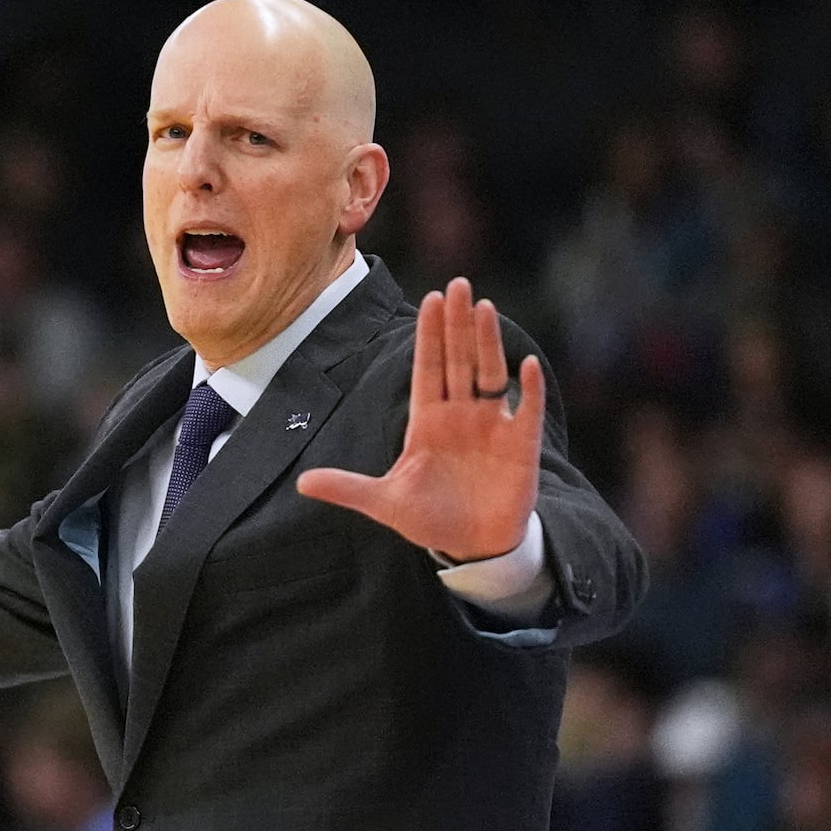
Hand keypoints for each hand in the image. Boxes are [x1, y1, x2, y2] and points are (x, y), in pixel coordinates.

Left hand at [296, 278, 544, 562]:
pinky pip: (526, 410)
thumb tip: (301, 483)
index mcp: (427, 420)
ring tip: (485, 307)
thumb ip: (347, 488)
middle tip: (458, 284)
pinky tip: (527, 366)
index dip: (429, 336)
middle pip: (458, 360)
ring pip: (490, 374)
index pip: (427, 368)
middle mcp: (460, 415)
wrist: (472, 546)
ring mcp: (491, 427)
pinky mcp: (519, 445)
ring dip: (487, 343)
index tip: (429, 299)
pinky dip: (528, 390)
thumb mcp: (385, 503)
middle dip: (457, 324)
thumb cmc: (429, 518)